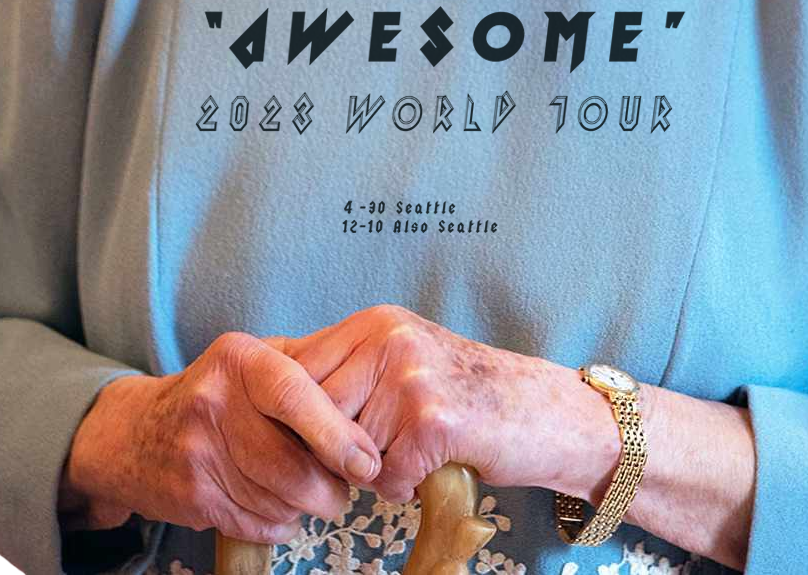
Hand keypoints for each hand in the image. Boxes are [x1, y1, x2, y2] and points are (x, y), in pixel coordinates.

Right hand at [75, 333, 384, 544]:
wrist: (135, 433)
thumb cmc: (217, 391)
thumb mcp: (253, 358)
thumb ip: (305, 364)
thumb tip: (367, 389)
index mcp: (239, 359)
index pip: (295, 395)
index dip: (336, 434)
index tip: (366, 461)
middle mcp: (214, 401)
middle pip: (290, 462)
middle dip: (330, 486)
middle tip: (347, 488)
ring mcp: (198, 452)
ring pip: (277, 498)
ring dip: (308, 507)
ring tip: (316, 496)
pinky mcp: (192, 496)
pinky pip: (256, 521)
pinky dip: (280, 522)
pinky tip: (282, 508)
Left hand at [264, 304, 571, 503]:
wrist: (535, 409)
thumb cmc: (462, 390)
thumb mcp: (400, 357)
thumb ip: (346, 368)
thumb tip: (272, 391)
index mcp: (374, 323)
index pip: (297, 368)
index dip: (291, 414)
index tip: (295, 436)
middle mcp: (389, 340)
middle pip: (316, 412)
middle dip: (329, 448)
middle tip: (361, 455)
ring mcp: (411, 377)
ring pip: (348, 449)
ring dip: (371, 468)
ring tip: (406, 451)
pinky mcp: (433, 420)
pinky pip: (386, 476)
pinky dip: (402, 485)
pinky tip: (428, 464)